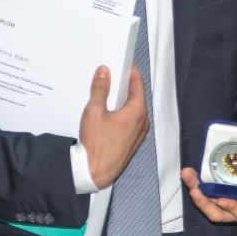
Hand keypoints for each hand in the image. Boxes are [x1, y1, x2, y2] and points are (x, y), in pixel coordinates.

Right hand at [80, 64, 149, 188]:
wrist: (95, 173)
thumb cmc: (96, 145)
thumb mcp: (94, 111)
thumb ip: (100, 89)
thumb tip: (104, 72)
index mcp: (137, 112)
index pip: (138, 84)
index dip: (130, 71)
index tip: (124, 62)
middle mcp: (142, 122)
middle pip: (136, 96)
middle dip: (125, 84)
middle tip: (113, 73)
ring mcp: (138, 134)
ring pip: (134, 109)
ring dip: (123, 99)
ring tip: (109, 90)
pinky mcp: (131, 142)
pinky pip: (130, 121)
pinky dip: (122, 112)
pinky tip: (109, 111)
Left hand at [181, 126, 236, 223]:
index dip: (232, 207)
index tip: (222, 200)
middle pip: (220, 211)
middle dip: (206, 203)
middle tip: (196, 191)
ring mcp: (223, 206)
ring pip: (209, 208)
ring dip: (197, 197)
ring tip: (189, 181)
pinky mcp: (212, 200)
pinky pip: (203, 199)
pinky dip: (195, 189)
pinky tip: (188, 176)